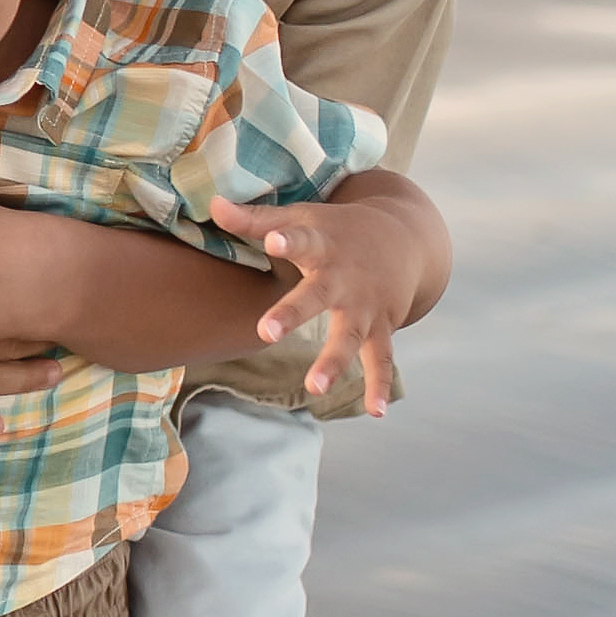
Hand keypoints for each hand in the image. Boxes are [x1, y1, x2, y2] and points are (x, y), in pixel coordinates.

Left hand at [207, 192, 408, 411]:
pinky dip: (380, 385)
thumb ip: (257, 220)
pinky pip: (382, 359)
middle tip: (266, 332)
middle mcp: (343, 279)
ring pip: (349, 337)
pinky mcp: (381, 328)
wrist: (404, 238)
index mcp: (321, 246)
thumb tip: (211, 205)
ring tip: (314, 387)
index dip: (286, 240)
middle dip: (293, 313)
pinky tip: (375, 412)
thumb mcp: (303, 219)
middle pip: (317, 297)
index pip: (301, 241)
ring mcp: (365, 306)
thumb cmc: (337, 230)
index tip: (272, 240)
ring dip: (334, 362)